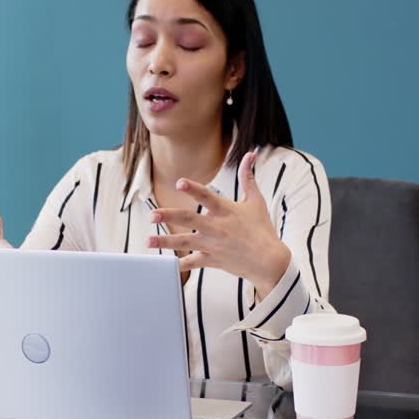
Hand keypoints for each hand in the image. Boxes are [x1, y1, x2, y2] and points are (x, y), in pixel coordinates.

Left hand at [147, 150, 290, 298]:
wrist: (270, 261)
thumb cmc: (262, 228)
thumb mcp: (256, 200)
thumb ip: (248, 176)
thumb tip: (251, 153)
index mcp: (227, 210)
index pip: (208, 197)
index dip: (194, 189)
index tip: (180, 182)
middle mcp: (217, 227)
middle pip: (190, 220)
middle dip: (170, 216)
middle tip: (153, 214)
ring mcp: (214, 245)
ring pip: (186, 243)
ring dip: (166, 241)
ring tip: (148, 240)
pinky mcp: (213, 260)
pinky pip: (194, 263)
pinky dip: (181, 264)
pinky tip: (167, 265)